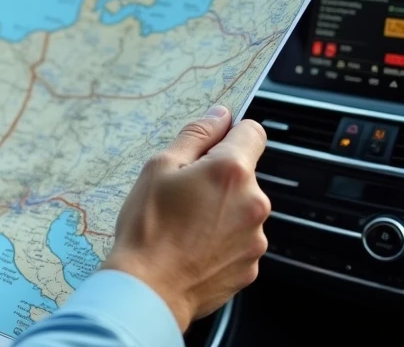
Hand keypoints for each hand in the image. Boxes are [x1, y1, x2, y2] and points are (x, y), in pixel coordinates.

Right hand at [101, 105, 269, 331]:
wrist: (149, 288)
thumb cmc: (148, 226)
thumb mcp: (159, 167)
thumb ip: (195, 135)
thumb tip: (219, 115)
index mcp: (232, 171)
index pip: (252, 132)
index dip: (229, 133)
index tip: (210, 145)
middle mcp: (253, 202)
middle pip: (244, 175)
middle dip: (218, 178)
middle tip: (181, 193)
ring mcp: (255, 237)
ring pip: (241, 209)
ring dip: (220, 210)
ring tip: (184, 225)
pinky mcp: (251, 266)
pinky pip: (239, 240)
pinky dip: (221, 240)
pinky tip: (192, 247)